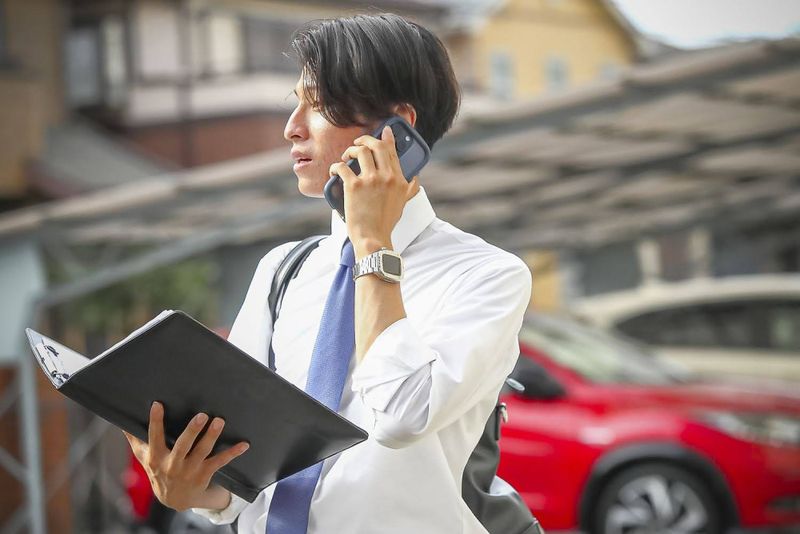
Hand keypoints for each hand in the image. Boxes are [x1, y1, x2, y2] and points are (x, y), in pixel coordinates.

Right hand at [123, 401, 248, 511]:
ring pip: (202, 452)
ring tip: (219, 421)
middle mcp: (173, 465)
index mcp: (157, 457)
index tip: (157, 404)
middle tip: (202, 415)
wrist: (174, 500)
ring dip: (212, 437)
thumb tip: (120, 422)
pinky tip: (244, 445)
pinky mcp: (204, 474)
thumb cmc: (158, 471)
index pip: (154, 437)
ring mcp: (190, 470)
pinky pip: (220, 462)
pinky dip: (232, 453)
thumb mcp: (144, 457)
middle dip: (192, 430)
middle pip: (183, 445)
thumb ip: (134, 440)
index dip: (155, 421)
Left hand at [330, 125, 416, 257]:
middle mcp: (387, 177)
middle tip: (359, 142)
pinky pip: (342, 166)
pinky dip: (336, 167)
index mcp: (399, 180)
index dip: (387, 137)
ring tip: (346, 157)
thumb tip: (415, 181)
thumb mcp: (402, 204)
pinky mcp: (354, 186)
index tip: (384, 130)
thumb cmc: (385, 223)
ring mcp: (370, 180)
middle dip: (366, 139)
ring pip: (359, 151)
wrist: (373, 238)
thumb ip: (409, 190)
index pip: (393, 151)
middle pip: (376, 145)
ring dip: (350, 151)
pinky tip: (334, 171)